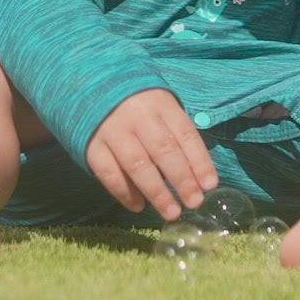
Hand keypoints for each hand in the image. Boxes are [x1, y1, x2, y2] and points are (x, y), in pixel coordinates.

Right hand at [84, 88, 219, 220]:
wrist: (89, 86)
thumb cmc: (136, 102)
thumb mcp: (159, 105)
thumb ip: (175, 132)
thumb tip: (197, 173)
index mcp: (160, 103)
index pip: (185, 134)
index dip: (199, 161)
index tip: (210, 185)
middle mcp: (137, 115)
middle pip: (163, 150)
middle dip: (182, 180)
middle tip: (194, 202)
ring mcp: (112, 130)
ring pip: (137, 165)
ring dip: (157, 192)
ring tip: (172, 213)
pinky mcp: (91, 146)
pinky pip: (109, 173)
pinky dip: (125, 193)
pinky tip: (139, 206)